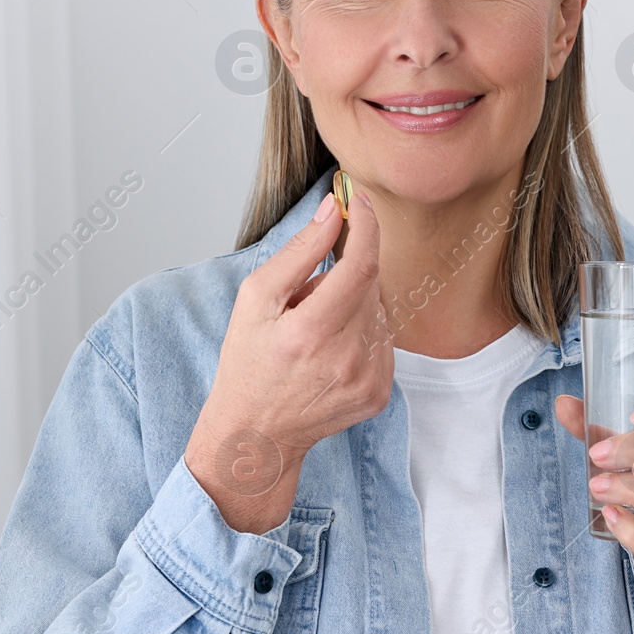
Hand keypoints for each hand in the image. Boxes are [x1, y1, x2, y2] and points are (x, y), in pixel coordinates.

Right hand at [184, 182, 392, 531]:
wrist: (258, 432)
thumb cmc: (249, 362)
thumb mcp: (255, 299)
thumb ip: (298, 251)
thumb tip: (333, 211)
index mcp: (309, 333)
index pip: (360, 265)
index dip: (366, 226)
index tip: (360, 201)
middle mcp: (345, 360)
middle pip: (371, 285)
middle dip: (345, 274)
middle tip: (309, 297)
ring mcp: (368, 381)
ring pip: (380, 311)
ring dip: (354, 305)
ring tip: (316, 332)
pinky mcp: (380, 394)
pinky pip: (384, 340)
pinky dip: (362, 332)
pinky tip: (332, 352)